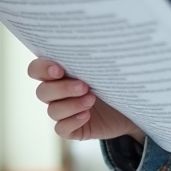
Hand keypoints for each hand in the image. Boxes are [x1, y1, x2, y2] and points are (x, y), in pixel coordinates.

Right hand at [28, 59, 144, 142]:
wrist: (134, 108)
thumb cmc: (117, 81)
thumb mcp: (106, 67)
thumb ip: (93, 58)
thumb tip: (96, 41)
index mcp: (60, 73)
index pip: (36, 70)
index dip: (41, 69)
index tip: (59, 70)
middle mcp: (57, 92)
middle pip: (42, 92)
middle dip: (61, 89)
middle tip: (83, 85)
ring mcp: (64, 112)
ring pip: (52, 110)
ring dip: (71, 105)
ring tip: (91, 99)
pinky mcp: (72, 129)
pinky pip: (60, 129)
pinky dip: (72, 121)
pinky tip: (86, 115)